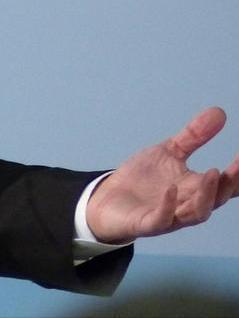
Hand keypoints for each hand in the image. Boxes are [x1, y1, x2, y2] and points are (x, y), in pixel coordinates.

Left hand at [86, 106, 237, 243]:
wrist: (108, 200)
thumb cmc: (143, 179)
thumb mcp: (168, 152)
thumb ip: (193, 136)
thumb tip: (219, 112)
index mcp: (196, 188)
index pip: (225, 184)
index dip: (238, 174)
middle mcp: (188, 205)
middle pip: (216, 199)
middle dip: (228, 183)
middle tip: (236, 166)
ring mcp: (169, 216)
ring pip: (197, 213)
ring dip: (206, 195)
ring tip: (211, 172)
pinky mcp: (147, 223)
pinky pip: (161, 219)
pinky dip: (168, 205)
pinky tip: (171, 189)